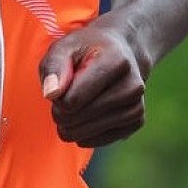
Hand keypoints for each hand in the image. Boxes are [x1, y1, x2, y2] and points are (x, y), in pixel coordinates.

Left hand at [39, 17, 146, 147]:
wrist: (120, 51)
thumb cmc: (86, 49)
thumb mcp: (65, 46)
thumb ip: (54, 66)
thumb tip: (51, 94)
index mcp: (116, 61)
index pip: (75, 98)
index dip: (58, 98)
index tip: (58, 87)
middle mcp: (132, 85)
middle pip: (82, 116)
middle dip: (62, 113)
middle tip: (60, 99)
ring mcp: (137, 105)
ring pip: (90, 132)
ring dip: (71, 126)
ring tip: (69, 108)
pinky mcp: (137, 121)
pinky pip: (102, 140)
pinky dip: (84, 135)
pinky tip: (80, 121)